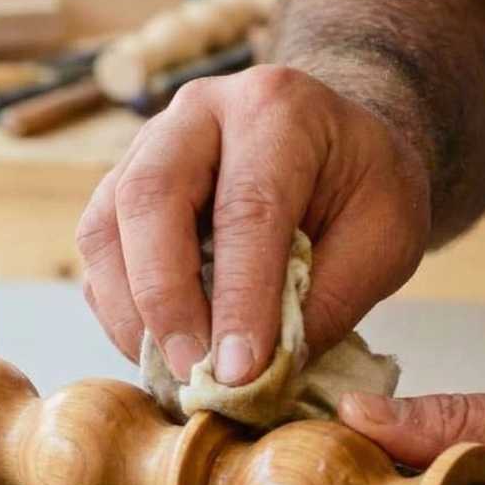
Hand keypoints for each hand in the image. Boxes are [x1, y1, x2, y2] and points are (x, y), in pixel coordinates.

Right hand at [76, 65, 429, 384]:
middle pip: (150, 197)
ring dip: (132, 313)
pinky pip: (99, 257)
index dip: (240, 298)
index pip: (247, 207)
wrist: (334, 148)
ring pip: (106, 228)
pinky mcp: (120, 190)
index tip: (241, 373)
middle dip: (165, 299)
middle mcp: (198, 113)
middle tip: (192, 372)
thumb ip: (330, 300)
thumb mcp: (386, 239)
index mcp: (277, 108)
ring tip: (175, 372)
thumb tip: (260, 375)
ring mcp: (147, 148)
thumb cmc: (363, 190)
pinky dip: (120, 314)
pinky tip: (160, 352)